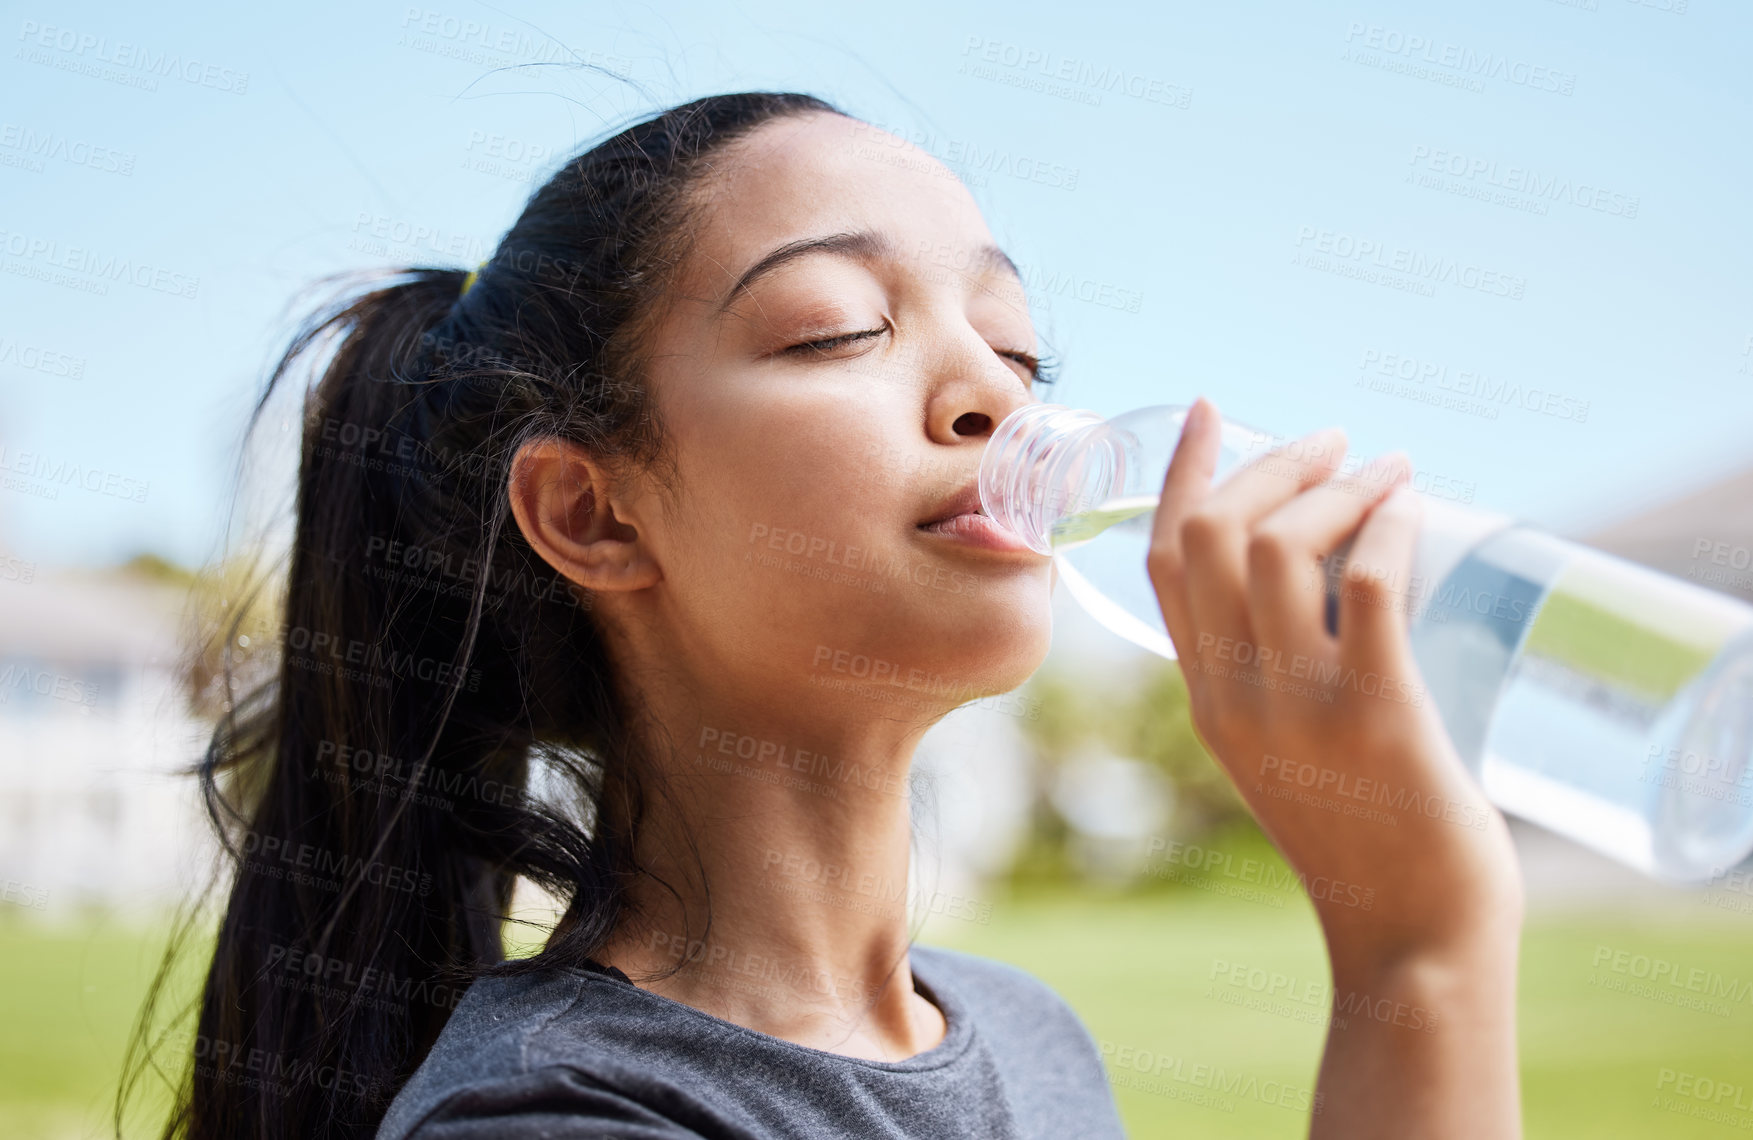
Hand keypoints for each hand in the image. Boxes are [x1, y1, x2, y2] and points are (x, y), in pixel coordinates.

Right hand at [1146, 398, 1523, 1137]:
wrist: (1409, 933)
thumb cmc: (1367, 835)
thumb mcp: (1284, 746)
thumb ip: (1276, 670)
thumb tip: (1325, 568)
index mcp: (1205, 698)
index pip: (1162, 560)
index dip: (1178, 474)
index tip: (1209, 411)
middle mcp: (1233, 696)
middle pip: (1209, 536)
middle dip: (1269, 463)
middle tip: (1331, 441)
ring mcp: (1299, 707)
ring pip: (1277, 548)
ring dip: (1334, 487)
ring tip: (1386, 470)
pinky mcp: (1377, 715)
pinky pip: (1364, 586)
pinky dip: (1384, 526)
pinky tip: (1408, 507)